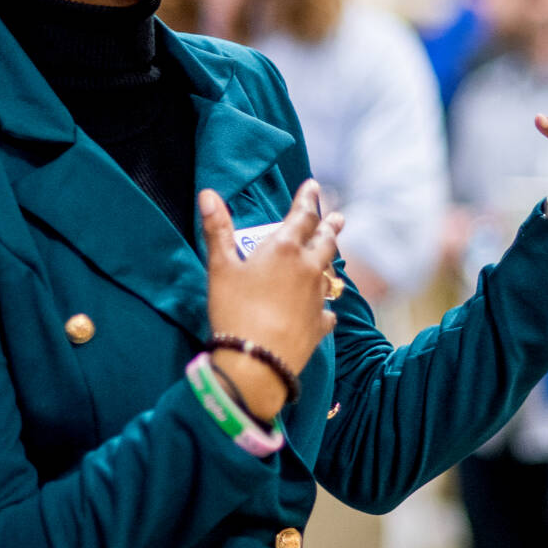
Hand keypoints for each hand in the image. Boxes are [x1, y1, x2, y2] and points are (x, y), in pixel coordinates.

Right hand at [202, 181, 344, 420]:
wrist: (255, 362)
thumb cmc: (234, 309)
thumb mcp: (220, 267)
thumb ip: (217, 230)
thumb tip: (208, 194)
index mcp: (284, 249)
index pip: (302, 216)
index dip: (308, 199)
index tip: (313, 186)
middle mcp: (307, 268)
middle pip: (325, 242)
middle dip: (331, 227)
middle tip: (339, 216)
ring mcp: (316, 298)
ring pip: (329, 274)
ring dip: (330, 263)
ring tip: (332, 259)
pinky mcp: (319, 325)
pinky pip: (327, 311)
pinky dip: (325, 306)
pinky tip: (325, 311)